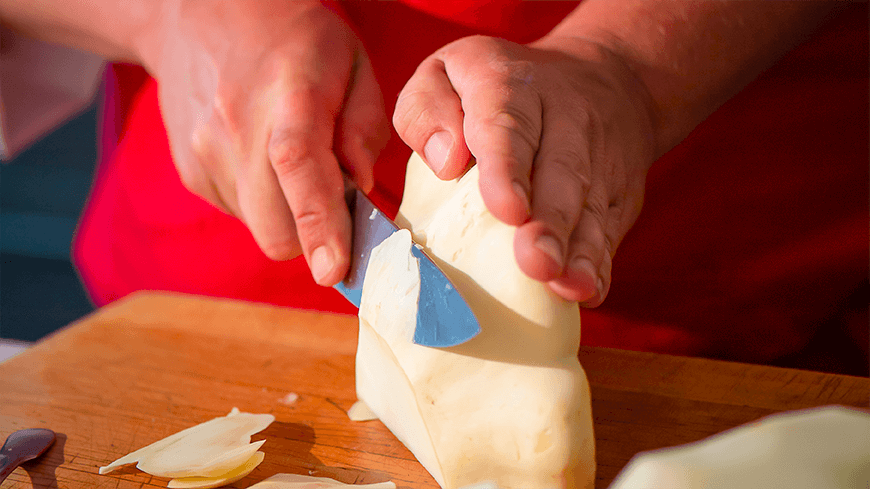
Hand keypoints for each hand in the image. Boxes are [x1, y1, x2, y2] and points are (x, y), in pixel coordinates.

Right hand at [137, 0, 388, 284]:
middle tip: (331, 194)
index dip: (318, 224)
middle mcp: (236, 127)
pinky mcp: (190, 171)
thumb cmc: (294, 39)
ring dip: (285, 214)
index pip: (298, 165)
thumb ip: (363, 128)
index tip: (333, 271)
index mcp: (288, 93)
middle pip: (275, 226)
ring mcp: (204, 152)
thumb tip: (360, 188)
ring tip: (289, 161)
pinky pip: (239, 213)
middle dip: (312, 234)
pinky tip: (261, 158)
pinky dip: (261, 202)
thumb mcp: (352, 63)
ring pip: (258, 227)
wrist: (198, 15)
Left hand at [393, 35, 656, 305]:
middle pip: (561, 170)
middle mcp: (563, 119)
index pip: (509, 125)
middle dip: (550, 221)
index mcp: (509, 86)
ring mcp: (598, 159)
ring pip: (590, 207)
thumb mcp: (447, 71)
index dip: (508, 168)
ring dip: (578, 251)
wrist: (604, 78)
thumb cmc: (498, 88)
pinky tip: (588, 290)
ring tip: (566, 286)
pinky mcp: (617, 195)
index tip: (506, 210)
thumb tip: (444, 162)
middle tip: (536, 263)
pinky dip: (599, 263)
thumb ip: (427, 110)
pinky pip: (610, 230)